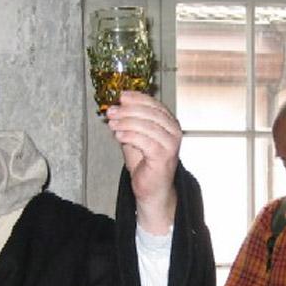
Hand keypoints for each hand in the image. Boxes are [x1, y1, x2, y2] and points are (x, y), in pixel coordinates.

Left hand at [105, 91, 179, 233]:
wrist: (152, 188)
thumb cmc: (145, 163)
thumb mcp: (135, 136)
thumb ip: (129, 122)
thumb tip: (116, 107)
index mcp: (169, 123)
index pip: (154, 104)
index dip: (137, 98)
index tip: (121, 96)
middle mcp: (173, 132)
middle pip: (150, 113)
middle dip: (128, 110)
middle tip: (112, 111)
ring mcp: (171, 144)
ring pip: (147, 126)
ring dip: (126, 122)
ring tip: (112, 124)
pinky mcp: (164, 156)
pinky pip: (145, 141)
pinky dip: (130, 135)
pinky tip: (118, 135)